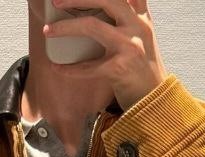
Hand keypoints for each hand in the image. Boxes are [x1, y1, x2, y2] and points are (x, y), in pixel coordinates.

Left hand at [43, 0, 167, 110]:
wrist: (155, 98)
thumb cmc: (142, 67)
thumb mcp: (142, 35)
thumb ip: (128, 16)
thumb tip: (97, 6)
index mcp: (140, 16)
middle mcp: (137, 26)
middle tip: (57, 2)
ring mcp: (130, 46)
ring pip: (92, 26)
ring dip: (66, 28)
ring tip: (49, 31)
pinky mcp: (120, 68)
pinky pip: (89, 66)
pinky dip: (71, 69)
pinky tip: (58, 68)